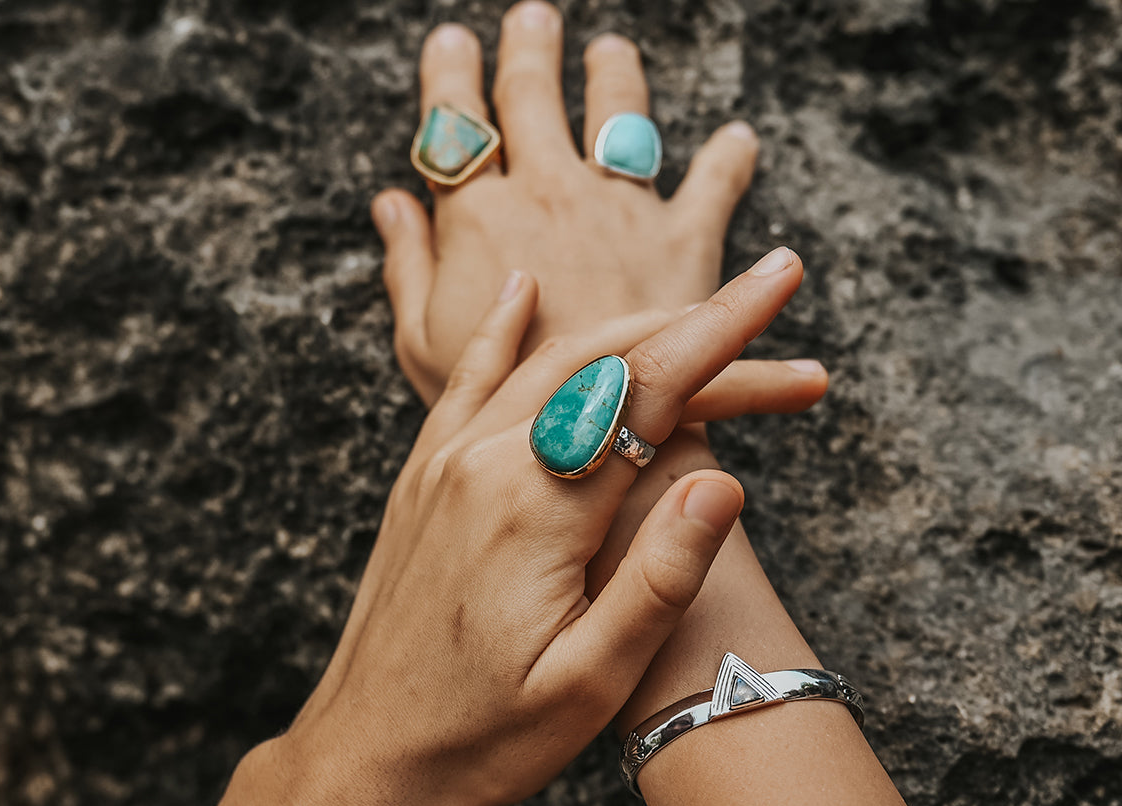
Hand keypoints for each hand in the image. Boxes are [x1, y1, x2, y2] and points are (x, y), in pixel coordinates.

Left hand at [276, 248, 804, 805]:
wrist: (364, 757)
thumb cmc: (482, 735)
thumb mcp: (590, 681)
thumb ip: (658, 578)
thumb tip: (721, 479)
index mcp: (535, 510)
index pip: (650, 391)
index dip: (724, 331)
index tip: (782, 280)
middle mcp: (484, 465)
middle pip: (607, 361)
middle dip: (697, 322)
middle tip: (770, 293)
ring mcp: (444, 466)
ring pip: (547, 361)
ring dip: (628, 330)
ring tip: (692, 312)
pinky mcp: (422, 482)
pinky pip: (465, 381)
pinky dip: (503, 332)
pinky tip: (522, 293)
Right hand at [372, 0, 827, 419]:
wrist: (586, 438)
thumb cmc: (496, 405)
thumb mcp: (424, 344)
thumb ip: (408, 265)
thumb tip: (390, 202)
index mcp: (479, 216)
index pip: (456, 126)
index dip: (451, 80)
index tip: (453, 45)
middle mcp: (549, 192)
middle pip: (534, 97)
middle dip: (528, 52)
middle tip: (530, 20)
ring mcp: (618, 209)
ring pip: (618, 116)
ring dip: (615, 77)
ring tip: (611, 53)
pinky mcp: (682, 240)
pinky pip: (714, 185)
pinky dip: (731, 160)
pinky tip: (739, 141)